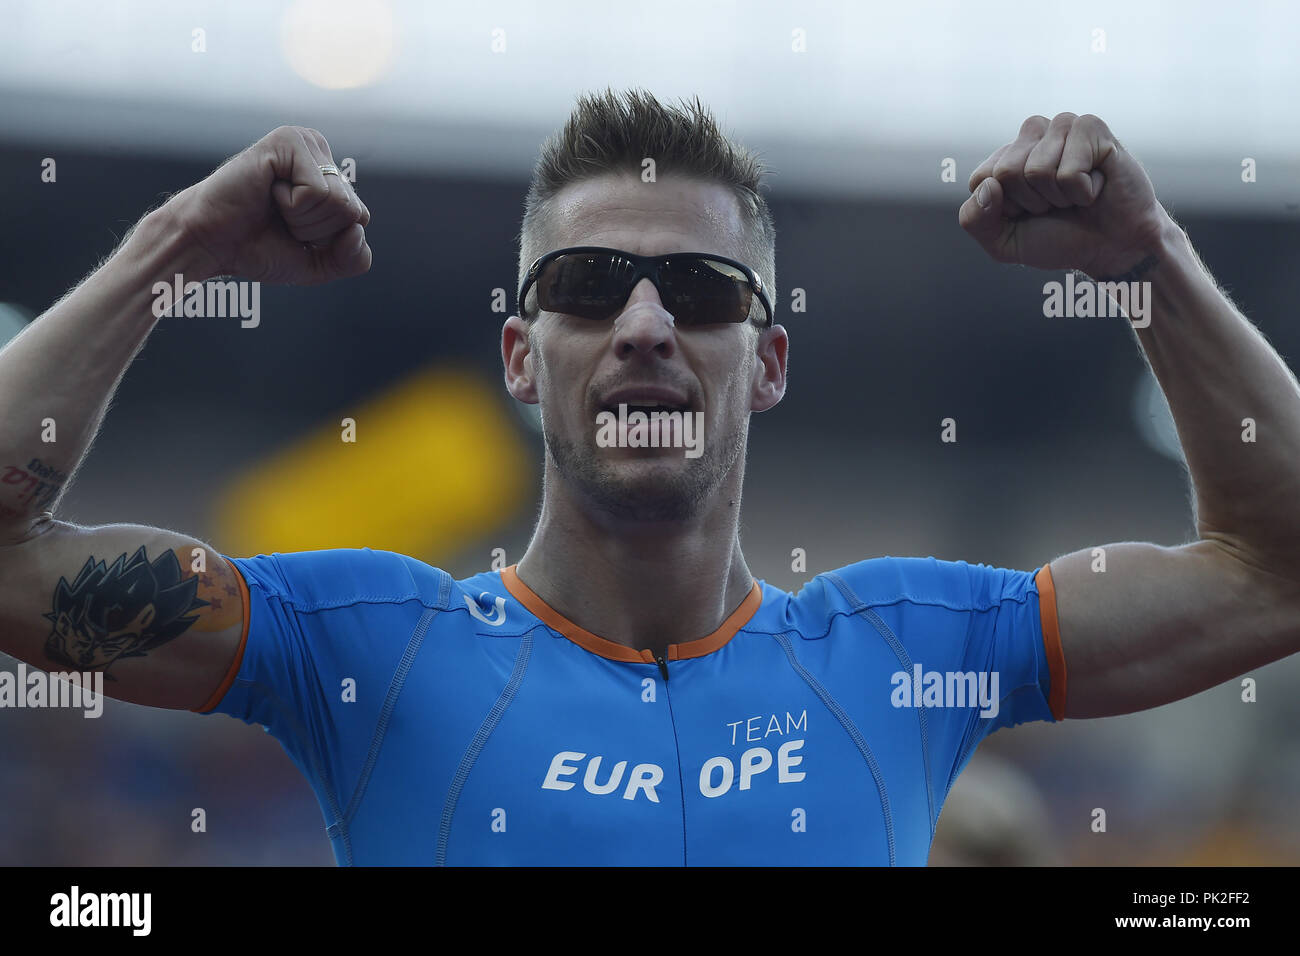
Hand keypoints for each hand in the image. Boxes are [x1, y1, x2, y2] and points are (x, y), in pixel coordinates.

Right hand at [164, 126, 370, 284]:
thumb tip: (359, 227)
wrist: (212, 243)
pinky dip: (293, 206)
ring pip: (338, 202)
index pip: (360, 219)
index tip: (292, 232)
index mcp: (330, 175)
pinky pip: (317, 192)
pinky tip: (268, 193)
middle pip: (352, 211)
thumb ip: (355, 258)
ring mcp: (305, 142)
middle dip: (315, 230)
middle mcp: (320, 152)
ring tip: (273, 206)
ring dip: (302, 219)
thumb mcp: (320, 263)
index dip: (327, 239)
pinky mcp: (288, 141)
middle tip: (279, 219)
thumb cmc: (260, 248)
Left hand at [959, 113, 1169, 276]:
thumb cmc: (1058, 239)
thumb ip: (974, 220)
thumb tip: (988, 185)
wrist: (1111, 248)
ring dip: (1058, 196)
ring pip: (1036, 170)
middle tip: (1057, 204)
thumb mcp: (1002, 243)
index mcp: (1004, 158)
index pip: (980, 179)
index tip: (1027, 214)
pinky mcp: (1091, 128)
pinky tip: (1096, 185)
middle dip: (1032, 202)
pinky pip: (1068, 171)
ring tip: (1076, 194)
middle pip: (1005, 172)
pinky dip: (1082, 191)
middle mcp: (1030, 136)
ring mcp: (1061, 126)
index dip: (1003, 210)